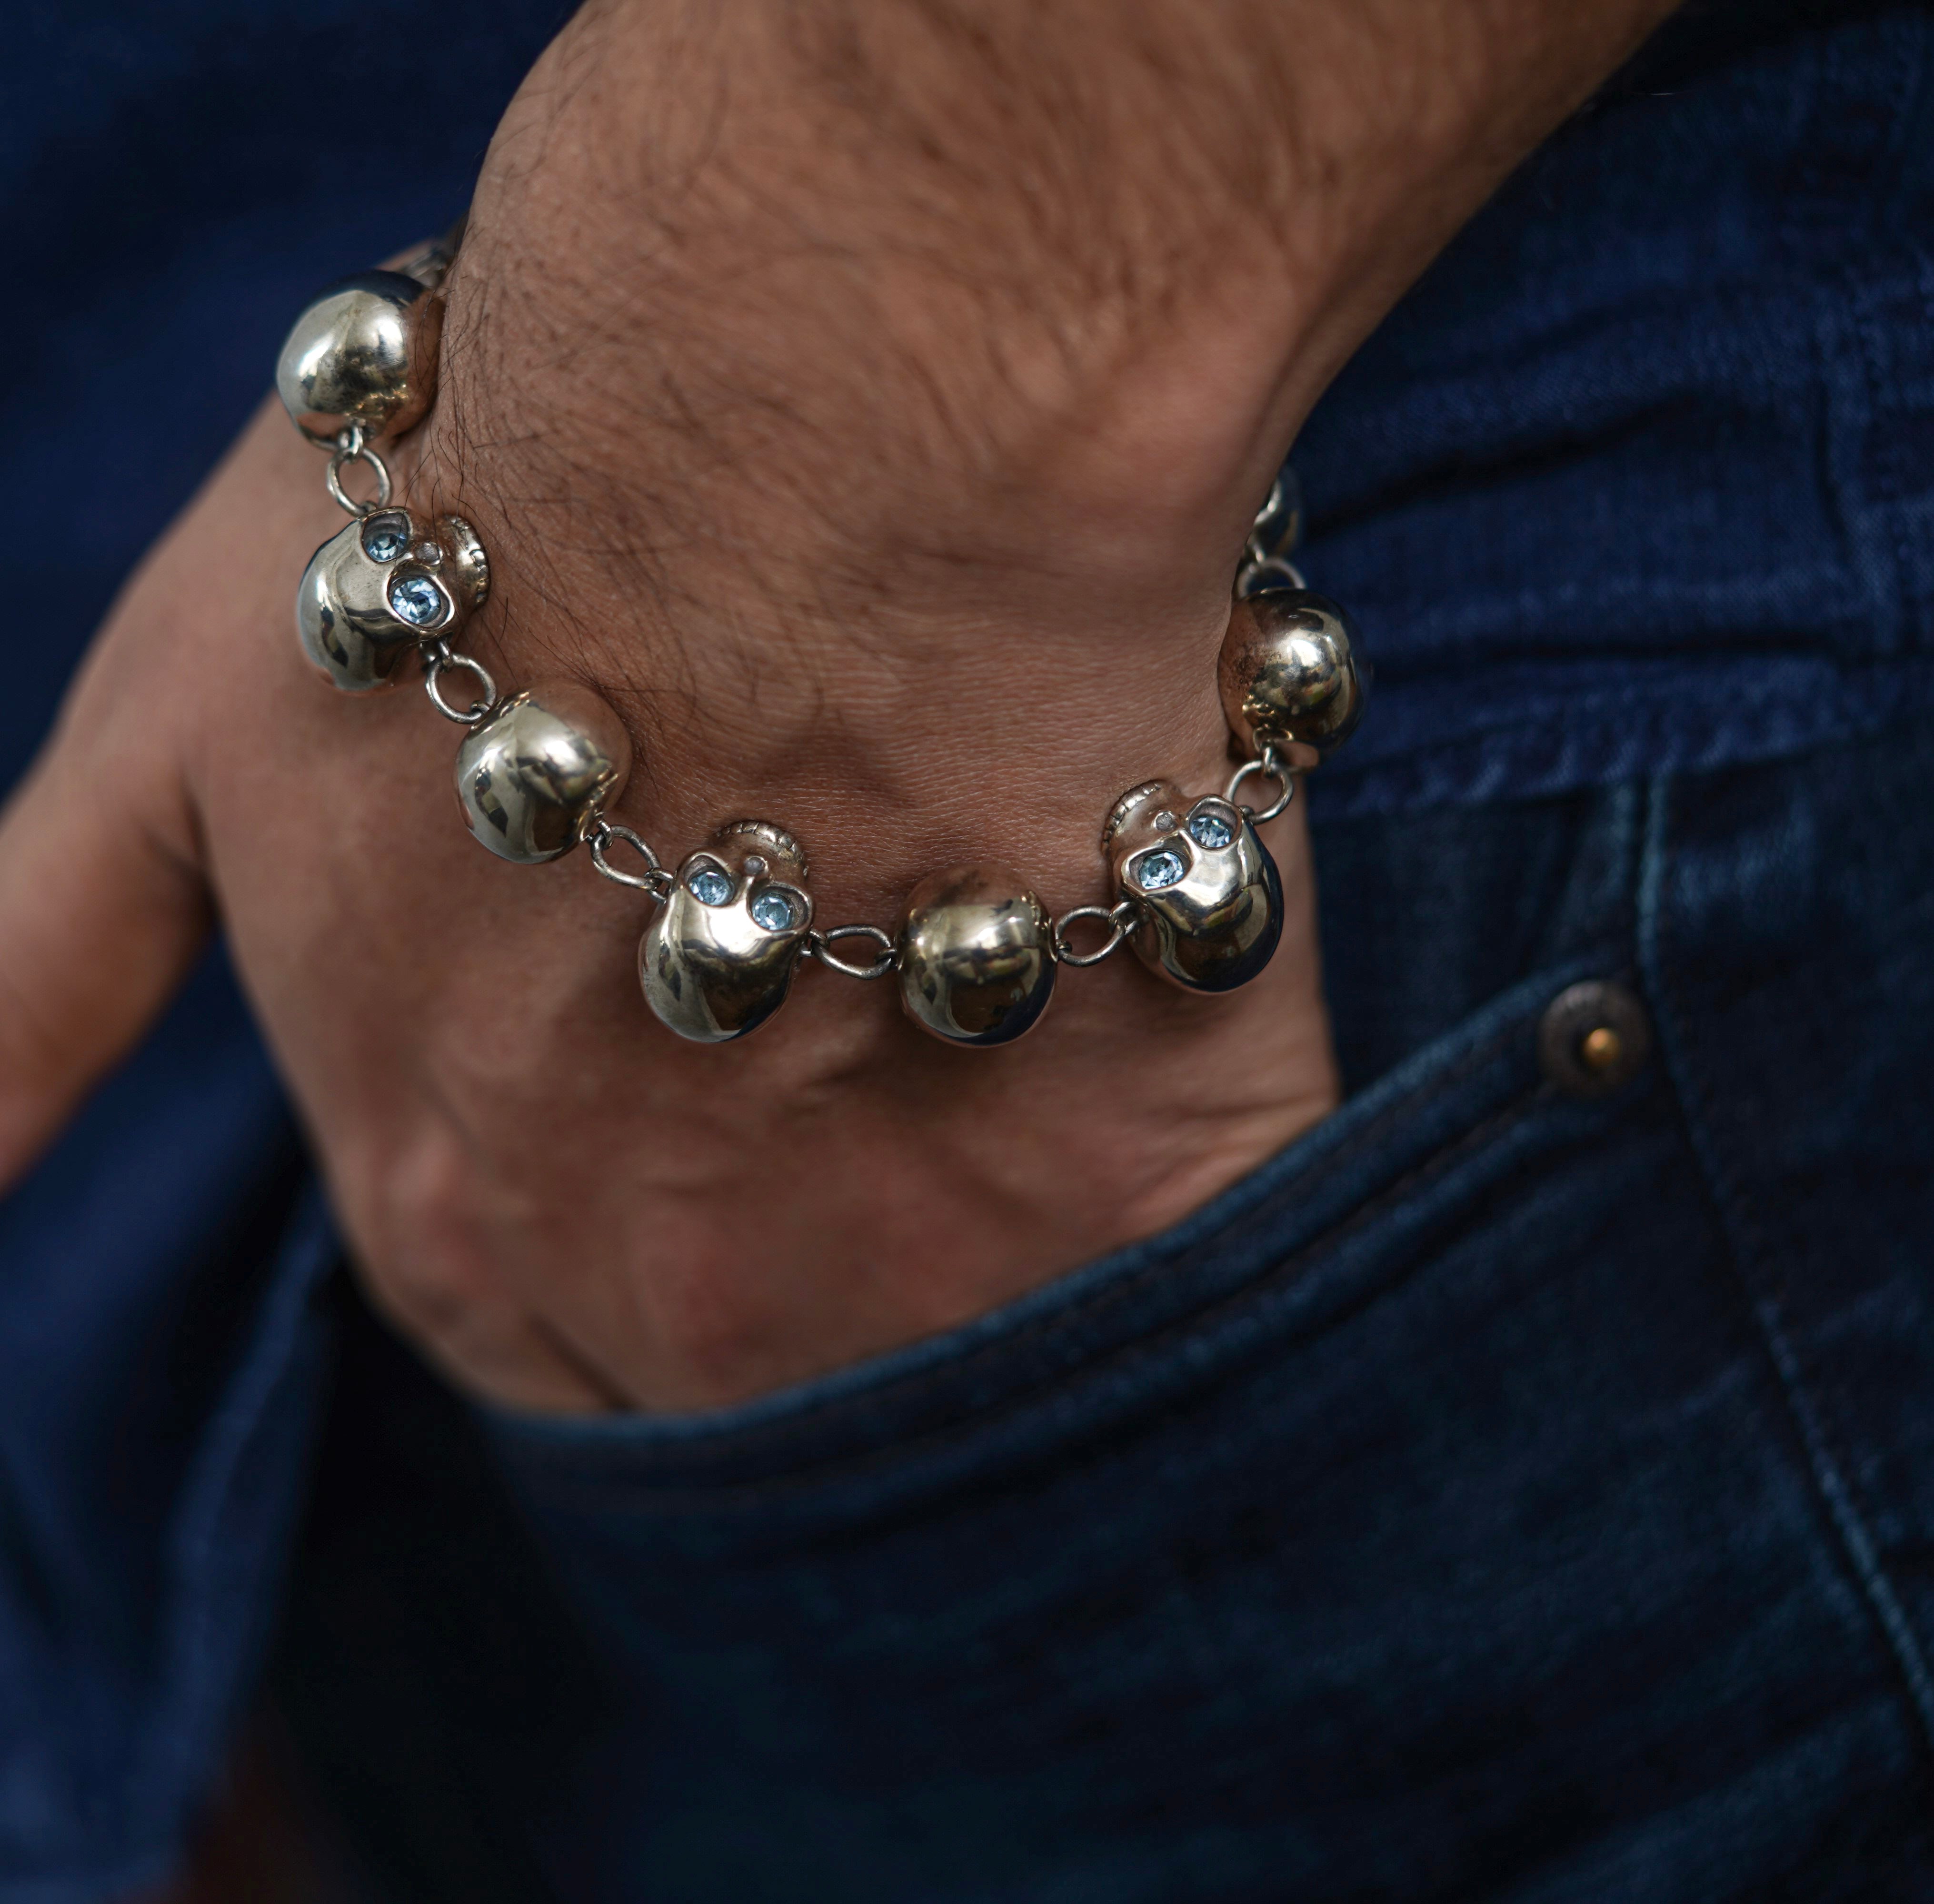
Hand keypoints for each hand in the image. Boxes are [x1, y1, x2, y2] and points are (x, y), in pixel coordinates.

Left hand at [0, 0, 1677, 1412]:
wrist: (790, 450)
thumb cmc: (489, 551)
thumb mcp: (178, 745)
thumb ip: (32, 976)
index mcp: (457, 1208)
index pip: (536, 1339)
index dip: (625, 1239)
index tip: (706, 1114)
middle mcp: (677, 1292)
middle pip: (762, 1378)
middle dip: (823, 1259)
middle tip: (898, 1061)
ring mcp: (929, 1264)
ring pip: (983, 1354)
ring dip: (1013, 1252)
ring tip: (1051, 1058)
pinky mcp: (1150, 1182)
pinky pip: (1208, 1267)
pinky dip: (1210, 1220)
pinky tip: (1204, 1081)